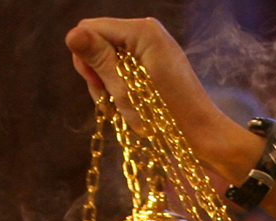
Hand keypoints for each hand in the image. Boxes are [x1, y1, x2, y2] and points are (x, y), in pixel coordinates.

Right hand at [63, 17, 275, 218]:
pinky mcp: (149, 68)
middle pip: (95, 47)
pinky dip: (120, 96)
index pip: (89, 30)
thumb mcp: (131, 87)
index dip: (86, 59)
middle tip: (118, 102)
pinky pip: (119, 76)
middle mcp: (144, 33)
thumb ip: (101, 59)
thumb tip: (71, 35)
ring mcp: (147, 51)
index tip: (100, 87)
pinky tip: (134, 112)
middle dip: (99, 78)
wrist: (204, 136)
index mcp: (142, 30)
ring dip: (111, 92)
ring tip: (131, 112)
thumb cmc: (172, 114)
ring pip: (104, 66)